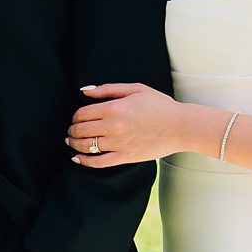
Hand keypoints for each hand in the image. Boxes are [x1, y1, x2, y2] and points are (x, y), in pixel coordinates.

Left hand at [67, 83, 184, 167]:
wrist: (180, 126)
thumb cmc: (159, 105)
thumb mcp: (135, 89)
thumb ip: (107, 89)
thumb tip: (84, 91)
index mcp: (114, 108)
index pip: (82, 113)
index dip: (75, 116)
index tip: (77, 118)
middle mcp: (113, 126)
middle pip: (81, 130)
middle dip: (72, 130)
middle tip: (72, 130)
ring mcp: (119, 143)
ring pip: (86, 146)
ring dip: (74, 144)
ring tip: (72, 142)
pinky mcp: (125, 157)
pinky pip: (98, 162)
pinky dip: (84, 161)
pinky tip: (78, 159)